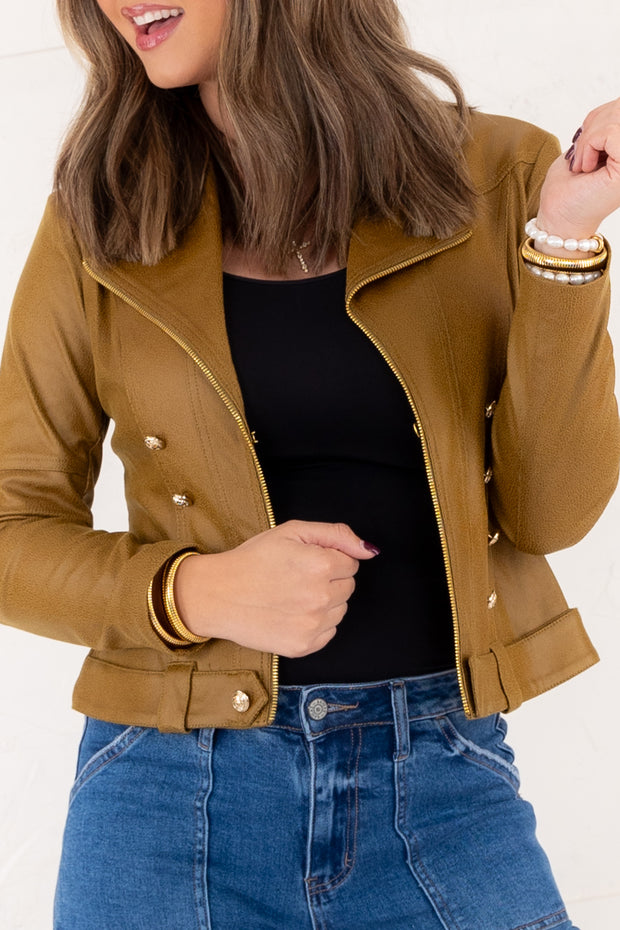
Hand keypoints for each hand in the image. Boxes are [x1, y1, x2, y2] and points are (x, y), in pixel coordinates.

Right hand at [173, 520, 378, 656]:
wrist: (218, 594)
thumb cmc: (253, 559)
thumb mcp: (292, 531)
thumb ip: (336, 534)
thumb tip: (370, 550)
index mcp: (321, 565)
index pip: (350, 563)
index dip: (328, 559)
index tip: (304, 561)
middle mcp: (321, 597)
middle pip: (348, 587)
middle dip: (329, 580)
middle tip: (296, 578)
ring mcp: (312, 625)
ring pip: (340, 611)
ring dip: (324, 603)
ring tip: (291, 596)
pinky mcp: (303, 646)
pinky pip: (328, 633)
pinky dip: (315, 624)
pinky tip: (291, 614)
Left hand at [537, 97, 619, 243]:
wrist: (558, 218)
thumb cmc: (567, 188)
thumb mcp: (586, 145)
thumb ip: (603, 126)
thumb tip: (615, 106)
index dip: (598, 118)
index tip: (583, 146)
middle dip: (594, 124)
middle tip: (580, 154)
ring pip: (617, 118)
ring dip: (590, 136)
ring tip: (582, 163)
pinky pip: (611, 133)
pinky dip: (590, 144)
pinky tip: (584, 167)